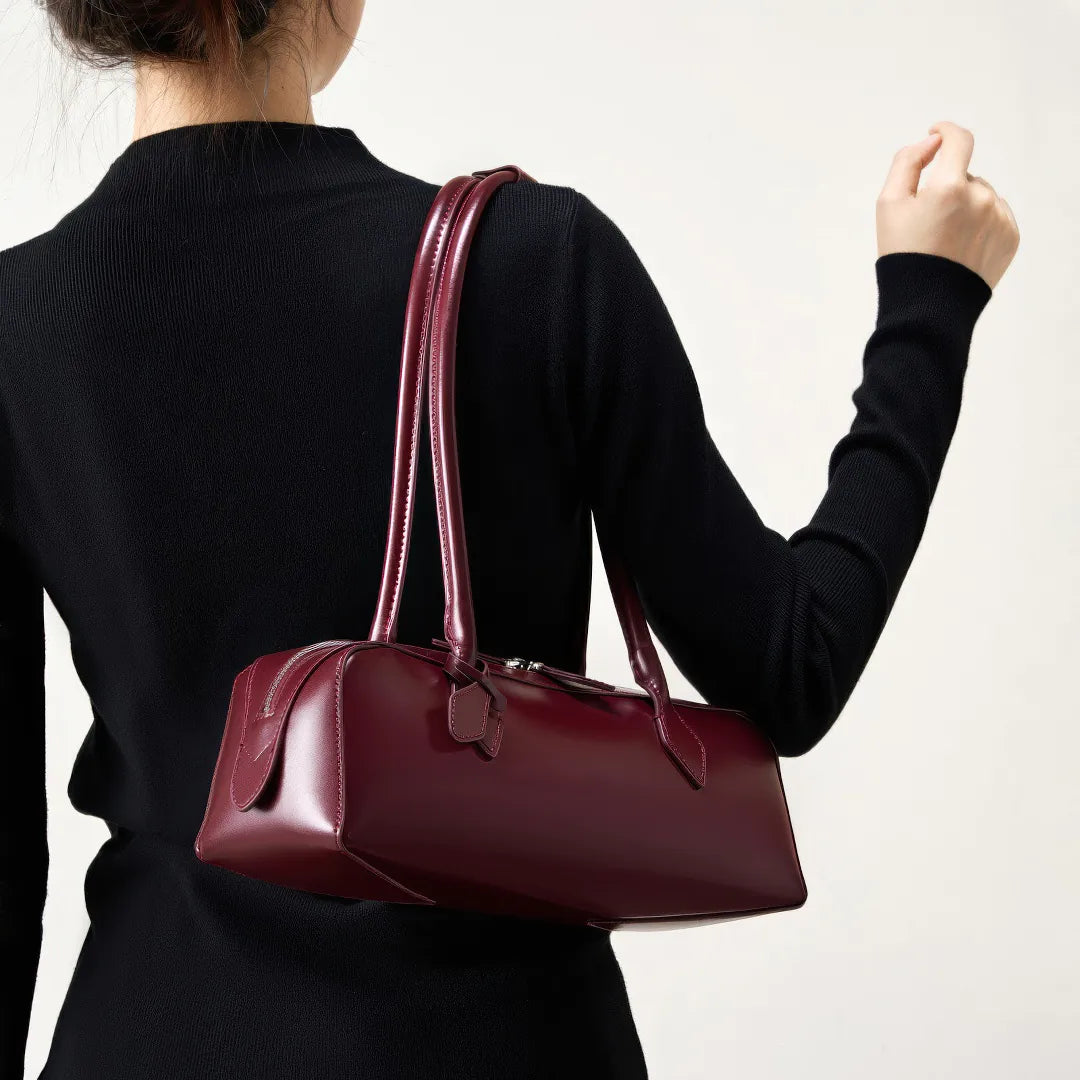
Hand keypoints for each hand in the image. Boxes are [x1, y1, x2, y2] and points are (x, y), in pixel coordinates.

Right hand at [876, 121, 1018, 289]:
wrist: (927, 307)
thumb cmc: (903, 255)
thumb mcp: (888, 206)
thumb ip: (907, 162)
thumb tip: (931, 142)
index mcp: (948, 187)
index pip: (958, 140)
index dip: (945, 133)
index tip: (936, 135)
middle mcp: (980, 198)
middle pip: (965, 176)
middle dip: (947, 189)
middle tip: (927, 223)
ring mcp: (999, 218)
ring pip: (982, 196)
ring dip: (965, 206)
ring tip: (945, 240)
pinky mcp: (1010, 237)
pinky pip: (996, 217)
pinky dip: (980, 224)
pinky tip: (961, 247)